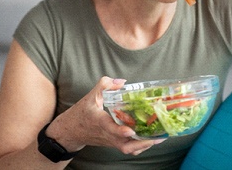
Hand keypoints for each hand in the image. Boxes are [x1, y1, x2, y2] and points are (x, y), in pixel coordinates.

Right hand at [47, 76, 165, 155]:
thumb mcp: (90, 95)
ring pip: (128, 149)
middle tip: (157, 136)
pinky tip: (151, 138)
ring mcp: (110, 141)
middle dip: (142, 142)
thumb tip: (122, 81)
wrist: (71, 131)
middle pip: (124, 145)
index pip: (110, 129)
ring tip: (160, 137)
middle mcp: (106, 134)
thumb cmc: (81, 112)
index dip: (120, 131)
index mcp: (99, 122)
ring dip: (144, 145)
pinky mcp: (113, 144)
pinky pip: (128, 148)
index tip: (130, 130)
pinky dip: (140, 146)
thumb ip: (105, 84)